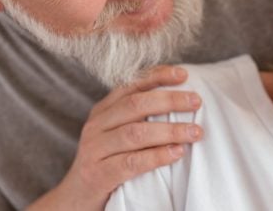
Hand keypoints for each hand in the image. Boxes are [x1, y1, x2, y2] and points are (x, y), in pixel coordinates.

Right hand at [27, 65, 202, 210]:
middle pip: (135, 105)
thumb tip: (180, 101)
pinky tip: (177, 153)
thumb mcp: (117, 135)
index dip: (157, 76)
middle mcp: (96, 125)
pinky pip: (131, 162)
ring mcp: (94, 149)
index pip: (131, 85)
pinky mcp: (98, 174)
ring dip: (170, 131)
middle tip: (197, 102)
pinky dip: (157, 156)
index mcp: (103, 111)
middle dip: (169, 101)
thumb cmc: (106, 163)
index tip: (183, 74)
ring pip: (135, 133)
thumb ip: (139, 118)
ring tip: (195, 132)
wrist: (75, 199)